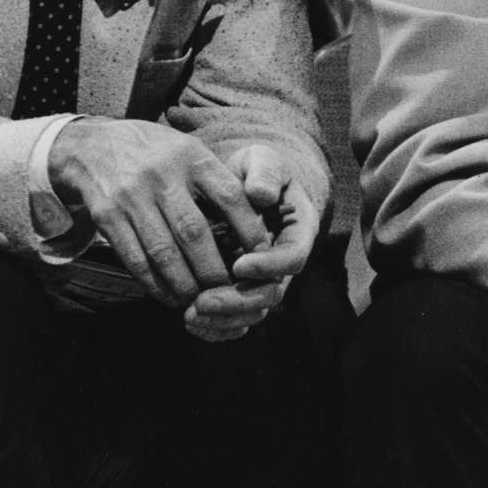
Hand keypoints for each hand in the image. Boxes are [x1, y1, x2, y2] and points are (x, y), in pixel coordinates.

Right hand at [48, 118, 270, 305]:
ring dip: (184, 284)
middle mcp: (162, 175)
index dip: (249, 229)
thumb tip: (257, 216)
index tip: (261, 255)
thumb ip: (216, 178)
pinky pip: (134, 258)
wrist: (90, 144)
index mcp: (191, 156)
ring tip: (200, 301)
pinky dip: (154, 283)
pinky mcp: (106, 215)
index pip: (229, 196)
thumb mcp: (187, 150)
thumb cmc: (154, 152)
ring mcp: (131, 195)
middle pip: (195, 232)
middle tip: (229, 291)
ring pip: (163, 252)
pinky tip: (168, 296)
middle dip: (214, 269)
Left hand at [184, 145, 319, 341]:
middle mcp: (284, 263)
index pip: (293, 258)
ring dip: (222, 319)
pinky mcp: (242, 292)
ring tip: (189, 314)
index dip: (269, 266)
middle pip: (271, 295)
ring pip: (252, 313)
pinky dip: (214, 327)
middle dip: (238, 301)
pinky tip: (189, 321)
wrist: (242, 185)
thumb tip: (260, 195)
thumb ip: (264, 173)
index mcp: (298, 232)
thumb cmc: (255, 171)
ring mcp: (263, 280)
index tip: (239, 264)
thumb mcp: (263, 161)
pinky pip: (234, 320)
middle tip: (202, 300)